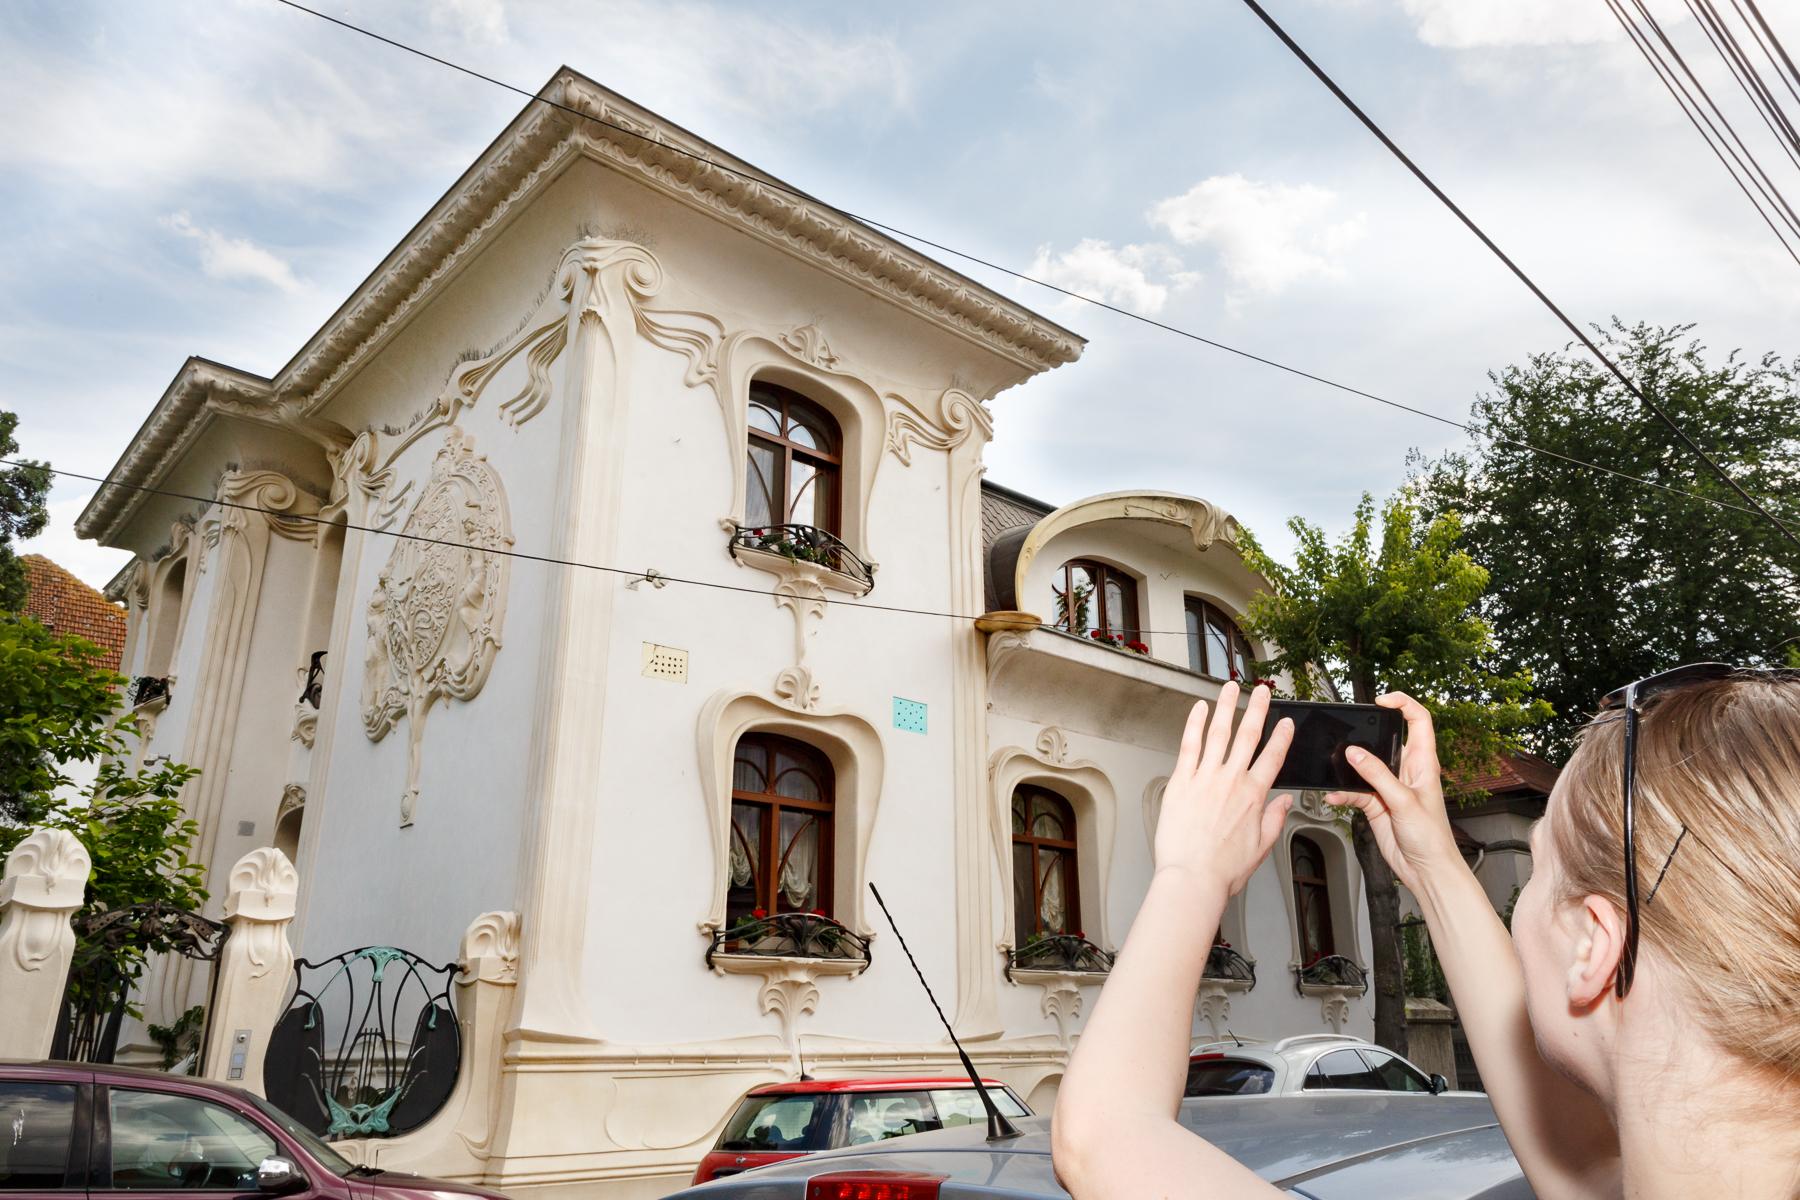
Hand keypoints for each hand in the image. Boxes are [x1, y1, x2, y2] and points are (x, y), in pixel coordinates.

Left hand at [1154, 682, 1293, 896]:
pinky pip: (1189, 745)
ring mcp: (1205, 778)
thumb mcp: (1261, 847)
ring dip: (1227, 707)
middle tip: (1262, 691)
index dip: (1282, 736)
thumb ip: (1274, 820)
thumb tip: (1283, 802)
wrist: (1193, 878)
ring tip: (1230, 688)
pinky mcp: (1181, 781)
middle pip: (1248, 736)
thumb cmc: (1223, 869)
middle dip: (1257, 709)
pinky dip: (1194, 724)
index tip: (1286, 722)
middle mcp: (1231, 781)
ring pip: (1219, 733)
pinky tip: (1199, 709)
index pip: (1273, 757)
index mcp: (1253, 797)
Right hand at [1323, 691, 1463, 892]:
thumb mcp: (1404, 801)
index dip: (1403, 704)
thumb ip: (1377, 775)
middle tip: (1348, 734)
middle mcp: (1406, 771)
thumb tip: (1354, 753)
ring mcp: (1390, 787)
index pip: (1418, 721)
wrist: (1426, 870)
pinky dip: (1342, 793)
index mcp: (1424, 763)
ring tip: (1335, 770)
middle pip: (1385, 740)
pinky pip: (1354, 791)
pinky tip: (1334, 798)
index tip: (1381, 701)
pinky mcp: (1377, 804)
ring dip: (1349, 769)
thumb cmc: (1432, 837)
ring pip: (1364, 767)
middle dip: (1365, 736)